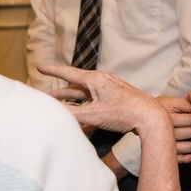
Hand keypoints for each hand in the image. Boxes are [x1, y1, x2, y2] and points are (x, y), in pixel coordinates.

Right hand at [37, 64, 168, 135]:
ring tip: (59, 108)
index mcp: (95, 80)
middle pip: (75, 87)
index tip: (39, 66)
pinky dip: (86, 112)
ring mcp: (109, 91)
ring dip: (72, 103)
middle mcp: (102, 82)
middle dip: (59, 92)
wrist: (152, 117)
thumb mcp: (94, 114)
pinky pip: (95, 105)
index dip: (52, 70)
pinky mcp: (116, 101)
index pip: (68, 73)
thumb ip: (73, 115)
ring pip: (85, 96)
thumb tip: (54, 115)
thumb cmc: (125, 113)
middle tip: (45, 96)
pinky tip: (81, 124)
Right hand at [157, 96, 190, 163]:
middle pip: (182, 134)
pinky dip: (185, 159)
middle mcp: (163, 131)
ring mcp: (162, 142)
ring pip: (179, 147)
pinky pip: (174, 157)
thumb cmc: (160, 107)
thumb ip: (189, 105)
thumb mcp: (174, 101)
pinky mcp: (162, 150)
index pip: (184, 120)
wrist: (143, 114)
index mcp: (166, 118)